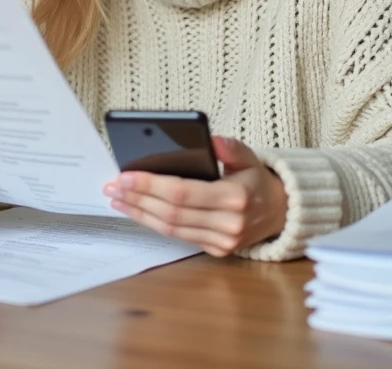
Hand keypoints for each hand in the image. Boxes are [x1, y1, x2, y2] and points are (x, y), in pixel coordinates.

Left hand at [103, 136, 287, 256]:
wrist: (279, 211)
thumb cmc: (256, 180)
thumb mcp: (249, 157)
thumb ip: (231, 148)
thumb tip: (213, 140)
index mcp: (235, 197)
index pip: (182, 193)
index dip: (150, 185)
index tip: (125, 176)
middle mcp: (229, 224)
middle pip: (171, 212)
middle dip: (137, 199)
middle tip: (113, 187)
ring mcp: (222, 241)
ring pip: (171, 229)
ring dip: (140, 213)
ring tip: (118, 199)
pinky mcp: (216, 250)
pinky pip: (178, 237)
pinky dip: (154, 223)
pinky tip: (138, 210)